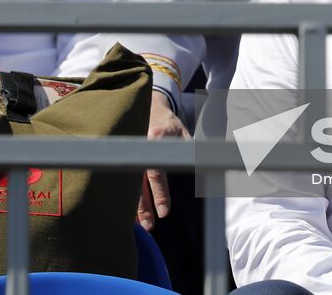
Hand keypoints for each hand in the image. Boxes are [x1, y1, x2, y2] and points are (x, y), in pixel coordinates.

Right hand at [138, 91, 190, 229]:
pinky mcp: (126, 157)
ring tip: (141, 225)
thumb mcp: (183, 132)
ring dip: (135, 205)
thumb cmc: (169, 122)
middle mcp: (139, 147)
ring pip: (129, 183)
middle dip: (144, 206)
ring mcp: (129, 152)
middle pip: (139, 183)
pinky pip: (126, 179)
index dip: (159, 194)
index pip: (156, 172)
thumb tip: (205, 164)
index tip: (164, 212)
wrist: (148, 104)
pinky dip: (128, 196)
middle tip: (150, 226)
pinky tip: (132, 212)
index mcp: (154, 140)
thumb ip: (190, 149)